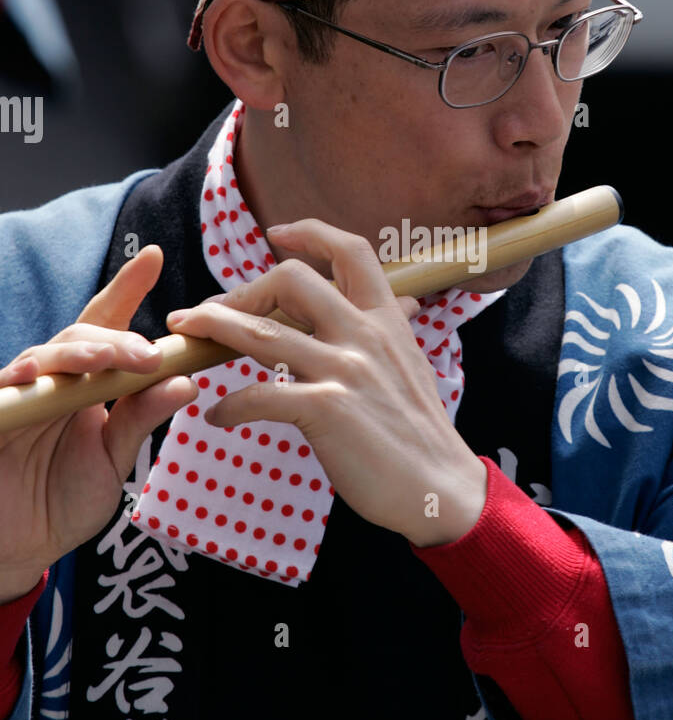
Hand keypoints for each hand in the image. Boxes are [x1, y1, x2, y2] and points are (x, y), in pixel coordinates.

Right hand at [0, 246, 197, 602]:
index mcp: (86, 383)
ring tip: (110, 360)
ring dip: (78, 353)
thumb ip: (140, 420)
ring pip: (45, 355)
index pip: (106, 327)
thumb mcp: (112, 460)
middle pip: (81, 336)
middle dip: (116, 339)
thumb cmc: (62, 503)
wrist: (17, 550)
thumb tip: (185, 380)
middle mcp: (52, 380)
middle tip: (149, 355)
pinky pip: (5, 388)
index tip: (152, 256)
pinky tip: (36, 377)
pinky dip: (21, 380)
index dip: (126, 289)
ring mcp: (20, 395)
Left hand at [165, 220, 488, 546]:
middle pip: (293, 280)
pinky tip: (218, 416)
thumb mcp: (412, 365)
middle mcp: (365, 335)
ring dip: (215, 327)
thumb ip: (393, 332)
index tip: (276, 233)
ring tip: (186, 332)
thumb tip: (401, 304)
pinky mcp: (327, 411)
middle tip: (214, 309)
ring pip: (263, 332)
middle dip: (244, 289)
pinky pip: (260, 397)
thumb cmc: (421, 433)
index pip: (350, 251)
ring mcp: (345, 371)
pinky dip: (229, 405)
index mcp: (386, 320)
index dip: (311, 233)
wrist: (439, 486)